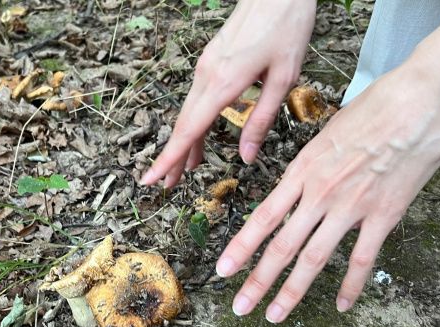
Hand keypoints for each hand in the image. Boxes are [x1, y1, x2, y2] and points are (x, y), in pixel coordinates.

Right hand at [140, 0, 316, 187]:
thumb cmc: (287, 28)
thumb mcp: (284, 79)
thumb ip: (261, 120)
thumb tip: (246, 157)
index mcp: (223, 82)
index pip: (189, 130)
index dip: (169, 158)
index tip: (151, 179)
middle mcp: (207, 75)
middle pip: (183, 124)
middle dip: (172, 157)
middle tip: (165, 185)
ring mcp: (206, 66)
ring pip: (189, 112)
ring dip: (185, 141)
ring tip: (185, 170)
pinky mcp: (212, 60)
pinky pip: (197, 98)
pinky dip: (195, 122)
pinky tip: (201, 136)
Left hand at [215, 65, 439, 321]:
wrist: (425, 101)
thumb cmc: (379, 105)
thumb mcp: (330, 131)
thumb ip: (314, 164)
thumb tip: (303, 182)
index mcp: (304, 168)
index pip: (264, 216)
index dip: (241, 247)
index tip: (223, 269)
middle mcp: (320, 192)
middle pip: (281, 246)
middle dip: (257, 281)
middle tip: (239, 307)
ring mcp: (352, 206)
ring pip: (314, 258)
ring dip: (292, 291)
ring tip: (274, 316)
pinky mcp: (384, 215)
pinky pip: (362, 258)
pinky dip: (352, 286)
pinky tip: (342, 306)